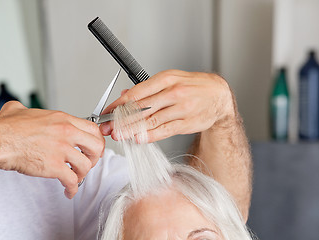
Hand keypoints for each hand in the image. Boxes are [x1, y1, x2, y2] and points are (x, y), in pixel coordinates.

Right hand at [0, 101, 103, 198]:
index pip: (93, 129)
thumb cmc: (7, 128)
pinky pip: (72, 180)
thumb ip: (25, 109)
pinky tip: (68, 190)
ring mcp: (62, 150)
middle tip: (88, 162)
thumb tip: (19, 109)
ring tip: (76, 177)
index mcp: (63, 120)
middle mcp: (67, 133)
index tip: (93, 147)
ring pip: (86, 165)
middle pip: (96, 146)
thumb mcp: (20, 110)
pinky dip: (72, 188)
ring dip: (82, 174)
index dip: (96, 140)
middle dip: (94, 157)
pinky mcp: (54, 166)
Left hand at [100, 70, 235, 141]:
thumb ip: (147, 88)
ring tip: (119, 135)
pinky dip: (151, 135)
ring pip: (152, 120)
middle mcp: (174, 92)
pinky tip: (139, 138)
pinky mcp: (187, 123)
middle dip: (121, 119)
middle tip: (108, 127)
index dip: (119, 104)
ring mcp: (181, 108)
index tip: (107, 112)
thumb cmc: (192, 86)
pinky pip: (165, 130)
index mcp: (166, 79)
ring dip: (133, 129)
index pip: (137, 93)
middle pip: (142, 108)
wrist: (219, 96)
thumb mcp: (171, 79)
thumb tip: (125, 95)